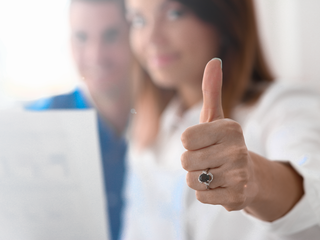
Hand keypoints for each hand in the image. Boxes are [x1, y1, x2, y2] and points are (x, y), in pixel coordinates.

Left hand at [180, 58, 257, 210]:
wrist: (249, 176)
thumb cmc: (223, 144)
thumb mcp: (216, 117)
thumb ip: (211, 90)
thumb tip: (214, 60)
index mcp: (230, 128)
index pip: (185, 138)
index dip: (190, 143)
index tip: (205, 143)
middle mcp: (238, 150)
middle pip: (185, 161)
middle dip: (192, 162)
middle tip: (210, 160)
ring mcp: (238, 175)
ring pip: (192, 179)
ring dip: (198, 178)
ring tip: (215, 173)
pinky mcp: (236, 198)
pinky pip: (200, 196)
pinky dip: (206, 193)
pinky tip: (220, 186)